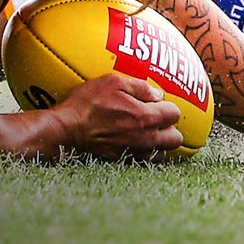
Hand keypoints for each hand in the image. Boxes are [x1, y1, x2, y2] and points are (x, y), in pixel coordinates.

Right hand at [50, 73, 184, 160]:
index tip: (157, 103)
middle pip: (175, 139)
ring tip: (148, 132)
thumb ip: (140, 87)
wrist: (68, 130)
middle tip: (158, 119)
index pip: (175, 114)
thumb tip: (157, 94)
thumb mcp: (113, 82)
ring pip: (162, 153)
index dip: (168, 106)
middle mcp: (146, 138)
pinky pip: (146, 160)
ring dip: (160, 143)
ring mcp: (136, 152)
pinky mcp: (124, 160)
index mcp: (146, 117)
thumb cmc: (88, 104)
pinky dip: (146, 152)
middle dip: (171, 128)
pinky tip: (136, 142)